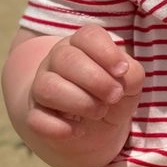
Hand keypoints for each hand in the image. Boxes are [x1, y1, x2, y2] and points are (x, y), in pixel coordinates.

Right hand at [27, 25, 143, 163]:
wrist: (93, 129)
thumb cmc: (111, 95)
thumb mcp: (130, 84)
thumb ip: (132, 75)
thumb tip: (122, 76)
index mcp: (82, 45)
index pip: (86, 36)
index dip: (107, 52)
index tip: (122, 71)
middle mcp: (57, 61)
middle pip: (65, 58)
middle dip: (97, 80)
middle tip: (115, 96)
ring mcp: (41, 87)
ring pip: (47, 87)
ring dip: (80, 102)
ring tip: (100, 111)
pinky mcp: (34, 115)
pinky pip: (36, 119)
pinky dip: (60, 127)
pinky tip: (78, 130)